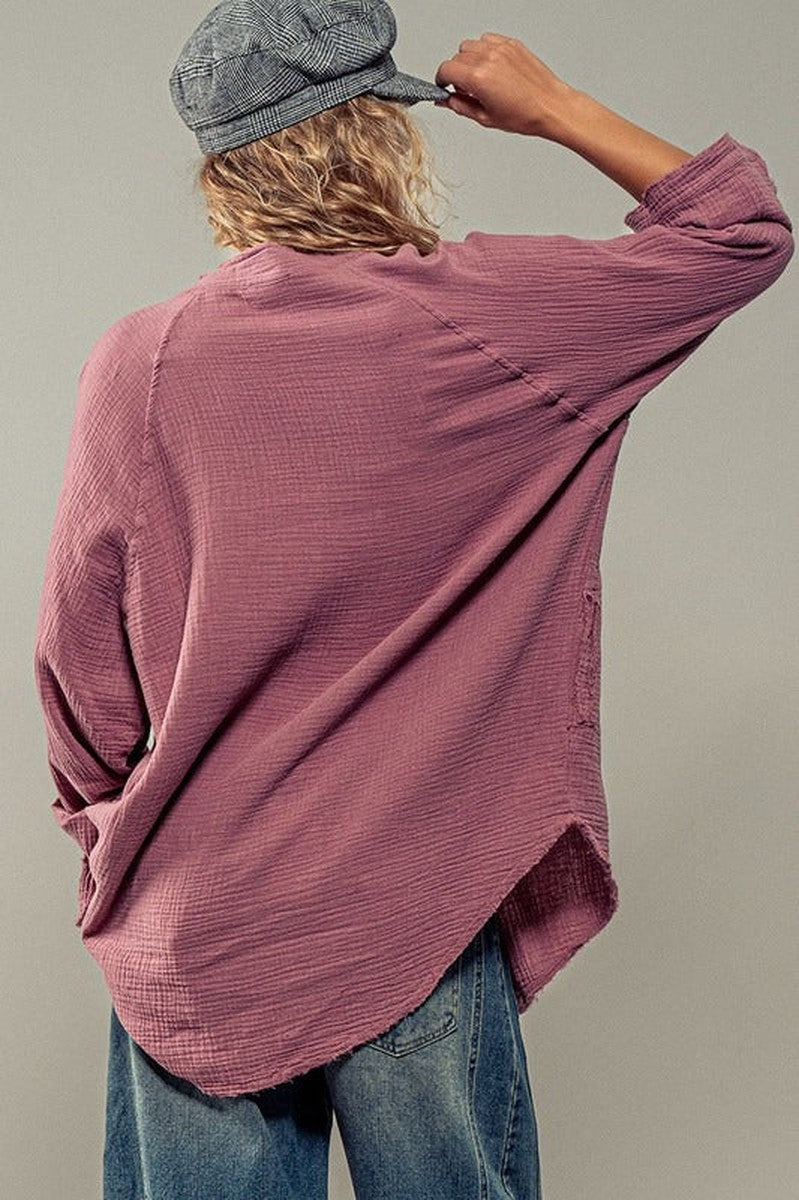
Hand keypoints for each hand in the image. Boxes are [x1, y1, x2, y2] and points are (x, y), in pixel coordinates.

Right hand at [433, 31, 573, 137]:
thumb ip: (460, 106)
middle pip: (456, 57)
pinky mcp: (512, 44)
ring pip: (470, 46)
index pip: (446, 69)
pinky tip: (492, 67)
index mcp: (478, 77)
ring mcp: (501, 48)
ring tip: (479, 77)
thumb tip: (446, 100)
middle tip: (465, 89)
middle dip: (455, 73)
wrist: (551, 106)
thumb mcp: (485, 118)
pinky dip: (484, 50)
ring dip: (468, 60)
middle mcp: (488, 58)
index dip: (441, 80)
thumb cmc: (524, 115)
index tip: (444, 87)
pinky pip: (487, 39)